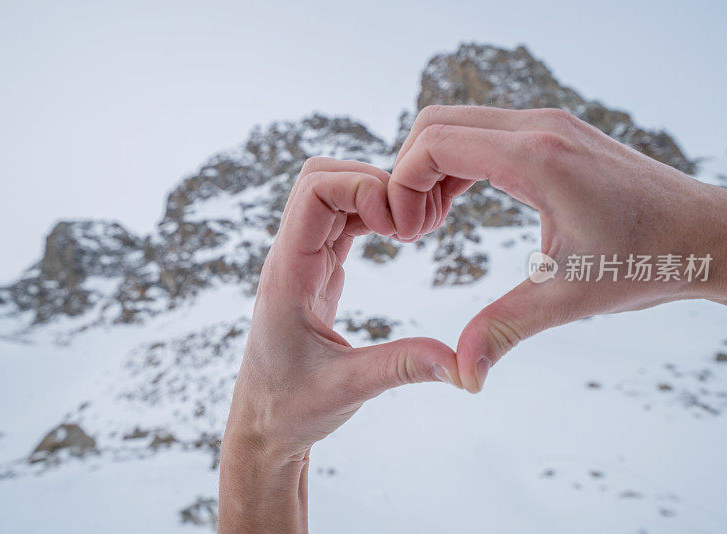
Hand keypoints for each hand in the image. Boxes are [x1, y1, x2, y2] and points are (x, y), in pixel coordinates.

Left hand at [218, 157, 459, 532]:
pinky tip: (397, 237)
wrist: (263, 425)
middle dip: (370, 182)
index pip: (314, 192)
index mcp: (288, 274)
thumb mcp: (349, 388)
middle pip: (319, 177)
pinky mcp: (316, 269)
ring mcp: (302, 259)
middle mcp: (290, 257)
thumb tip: (463, 365)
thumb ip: (403, 368)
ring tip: (409, 231)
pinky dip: (370, 215)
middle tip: (408, 223)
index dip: (361, 189)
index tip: (398, 227)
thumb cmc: (292, 408)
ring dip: (372, 197)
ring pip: (330, 193)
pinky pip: (340, 220)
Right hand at [388, 105, 726, 393]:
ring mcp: (547, 126)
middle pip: (436, 124)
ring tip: (430, 223)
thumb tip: (462, 375)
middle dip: (409, 174)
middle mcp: (538, 128)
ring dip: (431, 169)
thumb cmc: (648, 260)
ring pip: (457, 125)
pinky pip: (483, 135)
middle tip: (413, 230)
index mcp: (537, 159)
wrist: (706, 234)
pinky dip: (456, 165)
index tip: (406, 233)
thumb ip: (504, 329)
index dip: (402, 184)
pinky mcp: (553, 135)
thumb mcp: (569, 297)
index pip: (436, 142)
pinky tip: (456, 207)